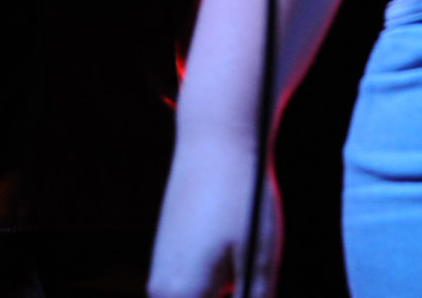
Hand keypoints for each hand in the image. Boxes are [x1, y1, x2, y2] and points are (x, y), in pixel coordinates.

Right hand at [146, 134, 274, 297]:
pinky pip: (191, 296)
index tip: (255, 296)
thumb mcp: (260, 263)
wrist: (213, 139)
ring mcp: (162, 274)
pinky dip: (215, 295)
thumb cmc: (240, 198)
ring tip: (252, 279)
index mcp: (180, 296)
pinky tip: (241, 279)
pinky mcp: (170, 259)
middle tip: (255, 285)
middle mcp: (161, 291)